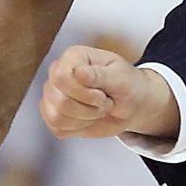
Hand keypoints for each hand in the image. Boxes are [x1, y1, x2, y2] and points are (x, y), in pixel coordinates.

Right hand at [40, 45, 177, 139]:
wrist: (132, 105)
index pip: (61, 76)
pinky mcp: (54, 114)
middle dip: (89, 109)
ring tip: (98, 110)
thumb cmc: (127, 86)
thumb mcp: (120, 78)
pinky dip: (78, 128)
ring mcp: (54, 94)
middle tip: (105, 102)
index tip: (102, 95)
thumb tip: (78, 72)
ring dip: (85, 119)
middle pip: (60, 100)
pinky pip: (57, 128)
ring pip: (57, 117)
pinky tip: (90, 119)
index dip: (83, 92)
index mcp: (74, 57)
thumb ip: (100, 75)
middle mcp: (59, 73)